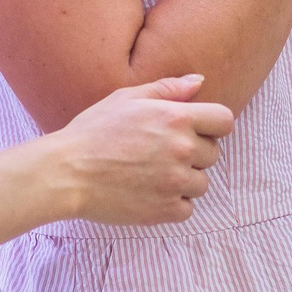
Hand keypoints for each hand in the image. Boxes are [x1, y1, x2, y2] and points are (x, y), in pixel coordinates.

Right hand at [52, 75, 234, 225]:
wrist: (66, 172)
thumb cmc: (93, 131)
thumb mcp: (127, 98)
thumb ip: (168, 89)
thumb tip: (199, 81)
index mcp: (177, 118)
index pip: (225, 121)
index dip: (212, 126)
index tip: (195, 131)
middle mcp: (182, 149)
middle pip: (213, 154)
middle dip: (194, 154)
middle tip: (161, 154)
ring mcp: (175, 181)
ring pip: (201, 183)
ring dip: (184, 181)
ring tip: (152, 175)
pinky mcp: (165, 210)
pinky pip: (187, 208)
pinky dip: (172, 205)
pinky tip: (149, 194)